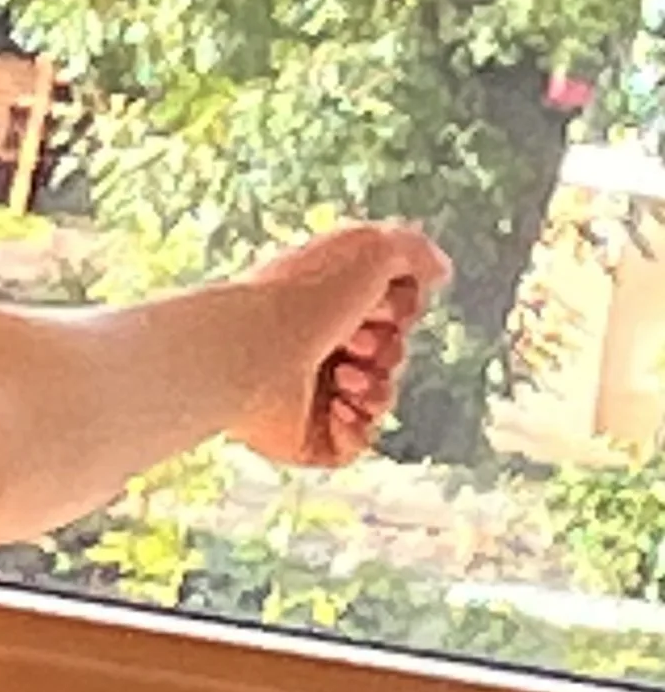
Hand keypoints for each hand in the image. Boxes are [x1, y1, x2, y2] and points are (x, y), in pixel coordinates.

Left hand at [224, 222, 450, 466]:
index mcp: (325, 303)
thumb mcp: (371, 248)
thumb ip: (413, 250)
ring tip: (343, 375)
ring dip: (377, 387)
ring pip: (380, 400)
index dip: (400, 309)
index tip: (379, 303)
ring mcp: (309, 395)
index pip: (394, 313)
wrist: (251, 352)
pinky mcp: (304, 438)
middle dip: (387, 349)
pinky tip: (338, 408)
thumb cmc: (304, 295)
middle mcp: (315, 346)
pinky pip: (357, 443)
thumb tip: (440, 271)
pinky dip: (358, 427)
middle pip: (392, 356)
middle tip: (352, 341)